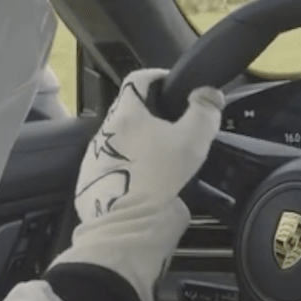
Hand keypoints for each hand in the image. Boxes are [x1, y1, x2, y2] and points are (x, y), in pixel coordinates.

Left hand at [47, 69, 221, 300]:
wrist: (127, 223)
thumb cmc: (159, 176)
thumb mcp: (193, 140)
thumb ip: (205, 111)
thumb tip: (208, 94)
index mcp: (128, 112)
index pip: (139, 77)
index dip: (159, 76)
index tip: (173, 86)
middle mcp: (106, 129)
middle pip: (130, 110)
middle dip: (151, 115)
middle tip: (175, 128)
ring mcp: (95, 155)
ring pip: (121, 138)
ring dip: (139, 141)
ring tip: (162, 158)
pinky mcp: (91, 179)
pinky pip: (113, 164)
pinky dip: (129, 166)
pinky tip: (146, 180)